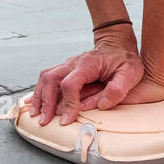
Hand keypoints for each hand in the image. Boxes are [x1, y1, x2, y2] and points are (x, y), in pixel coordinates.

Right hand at [28, 23, 163, 125]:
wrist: (117, 43)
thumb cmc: (124, 59)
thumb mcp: (130, 73)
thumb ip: (117, 89)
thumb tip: (102, 105)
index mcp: (87, 65)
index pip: (70, 84)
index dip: (67, 103)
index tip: (67, 119)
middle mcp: (73, 63)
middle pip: (51, 79)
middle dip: (45, 102)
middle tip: (44, 120)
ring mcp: (67, 65)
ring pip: (45, 78)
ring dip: (39, 97)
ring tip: (36, 114)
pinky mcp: (66, 70)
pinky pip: (47, 78)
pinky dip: (39, 91)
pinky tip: (33, 102)